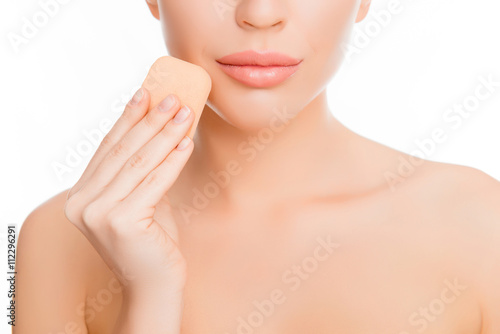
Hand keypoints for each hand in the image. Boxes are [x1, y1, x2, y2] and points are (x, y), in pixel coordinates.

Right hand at [64, 87, 193, 293]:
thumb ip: (142, 171)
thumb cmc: (151, 241)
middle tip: (172, 97)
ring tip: (184, 113)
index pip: (108, 149)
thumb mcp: (141, 200)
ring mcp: (98, 215)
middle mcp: (82, 205)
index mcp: (81, 197)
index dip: (128, 119)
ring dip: (166, 134)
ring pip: (140, 163)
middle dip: (150, 120)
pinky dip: (173, 160)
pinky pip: (155, 182)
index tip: (145, 93)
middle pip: (123, 151)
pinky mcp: (121, 223)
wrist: (155, 284)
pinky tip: (186, 142)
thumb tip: (161, 129)